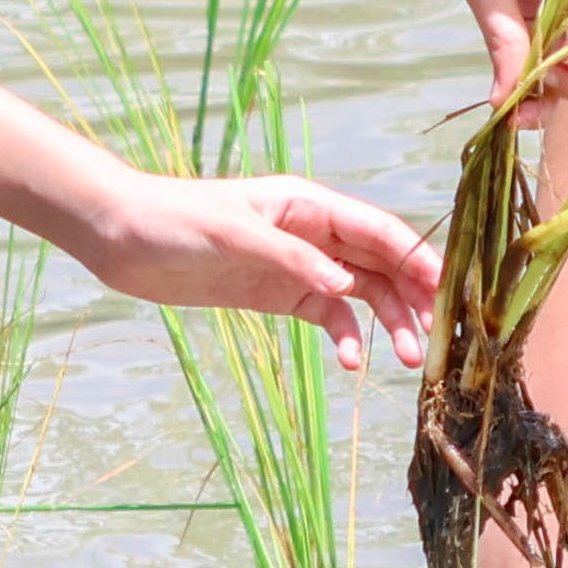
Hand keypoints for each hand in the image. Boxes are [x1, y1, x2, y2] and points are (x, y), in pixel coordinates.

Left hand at [73, 168, 438, 362]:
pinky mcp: (279, 294)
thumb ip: (292, 259)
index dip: (417, 257)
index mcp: (310, 205)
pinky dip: (346, 338)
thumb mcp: (234, 234)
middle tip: (437, 339)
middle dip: (414, 299)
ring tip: (410, 360)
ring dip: (390, 324)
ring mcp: (299, 265)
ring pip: (363, 294)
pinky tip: (351, 362)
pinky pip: (327, 317)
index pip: (378, 230)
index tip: (447, 289)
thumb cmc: (175, 220)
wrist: (121, 237)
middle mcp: (315, 233)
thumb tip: (345, 288)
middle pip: (381, 265)